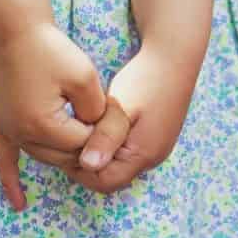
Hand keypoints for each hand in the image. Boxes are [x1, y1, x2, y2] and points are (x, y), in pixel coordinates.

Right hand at [0, 22, 106, 211]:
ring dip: (64, 155)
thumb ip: (96, 112)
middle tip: (101, 125)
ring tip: (84, 157)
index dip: (101, 132)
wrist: (19, 32)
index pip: (82, 144)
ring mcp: (10, 131)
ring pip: (44, 157)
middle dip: (85, 144)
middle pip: (64, 156)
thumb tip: (99, 136)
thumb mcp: (86, 78)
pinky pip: (6, 159)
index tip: (111, 115)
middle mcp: (23, 134)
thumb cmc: (53, 51)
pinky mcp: (3, 125)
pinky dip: (11, 181)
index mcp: (44, 125)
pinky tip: (18, 203)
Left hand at [50, 45, 201, 195]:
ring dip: (98, 152)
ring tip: (80, 129)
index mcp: (144, 155)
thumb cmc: (146, 79)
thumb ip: (105, 136)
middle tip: (67, 137)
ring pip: (118, 164)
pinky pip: (127, 152)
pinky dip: (109, 144)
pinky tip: (98, 124)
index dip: (79, 169)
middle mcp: (152, 157)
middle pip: (111, 176)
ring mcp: (155, 148)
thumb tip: (87, 165)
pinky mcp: (154, 136)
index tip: (63, 146)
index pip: (104, 182)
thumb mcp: (120, 106)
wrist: (174, 56)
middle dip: (86, 162)